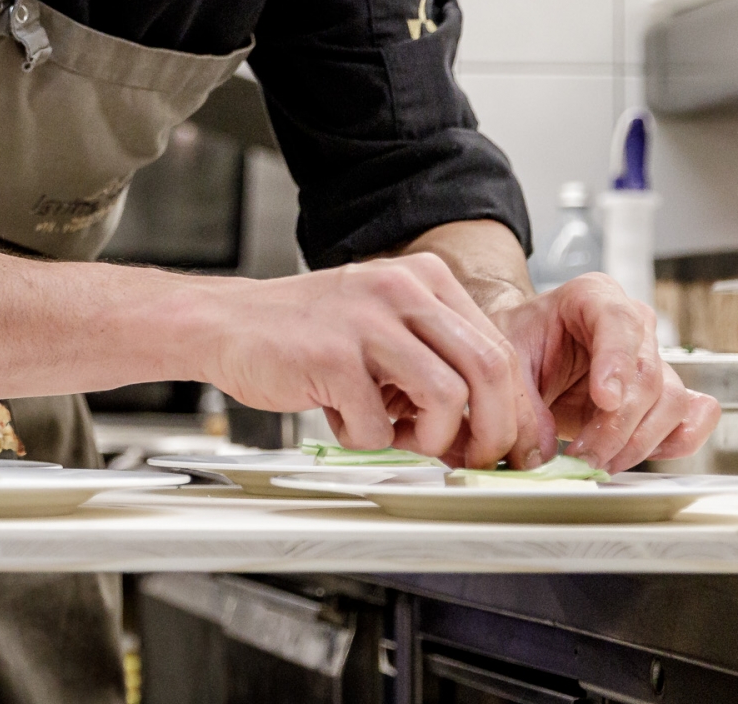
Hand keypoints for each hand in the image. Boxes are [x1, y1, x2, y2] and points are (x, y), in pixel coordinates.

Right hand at [200, 253, 545, 469]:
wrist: (224, 323)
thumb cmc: (304, 335)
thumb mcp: (383, 327)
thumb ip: (436, 360)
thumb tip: (492, 425)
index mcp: (423, 278)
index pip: (499, 347)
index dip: (514, 408)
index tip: (512, 446)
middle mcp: (401, 288)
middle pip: (490, 369)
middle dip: (493, 431)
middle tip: (475, 459)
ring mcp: (367, 319)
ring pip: (449, 397)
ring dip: (431, 438)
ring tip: (398, 436)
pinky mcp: (332, 355)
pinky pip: (379, 424)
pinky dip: (365, 439)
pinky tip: (342, 420)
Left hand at [490, 273, 717, 470]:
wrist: (529, 357)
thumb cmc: (520, 345)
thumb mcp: (505, 361)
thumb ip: (521, 399)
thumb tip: (544, 449)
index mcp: (593, 296)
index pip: (618, 321)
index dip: (616, 362)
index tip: (604, 400)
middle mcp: (633, 324)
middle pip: (648, 373)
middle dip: (617, 424)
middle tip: (586, 455)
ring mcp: (655, 359)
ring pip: (672, 403)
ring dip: (637, 443)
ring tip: (596, 461)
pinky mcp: (666, 394)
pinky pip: (691, 419)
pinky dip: (670, 444)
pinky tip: (632, 456)